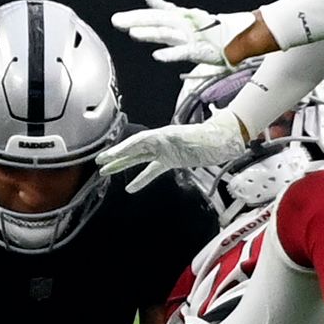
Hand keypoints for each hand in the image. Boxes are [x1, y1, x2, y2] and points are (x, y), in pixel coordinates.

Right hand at [96, 109, 249, 192]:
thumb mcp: (191, 138)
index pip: (137, 142)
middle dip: (115, 156)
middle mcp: (160, 142)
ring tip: (106, 173)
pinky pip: (151, 170)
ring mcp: (164, 151)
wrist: (224, 141)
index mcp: (161, 135)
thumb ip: (176, 139)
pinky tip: (130, 188)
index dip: (121, 150)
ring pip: (138, 159)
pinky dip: (140, 179)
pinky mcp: (170, 160)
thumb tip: (162, 139)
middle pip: (132, 149)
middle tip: (99, 163)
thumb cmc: (209, 138)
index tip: (107, 157)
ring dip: (122, 165)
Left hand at [112, 0, 253, 67]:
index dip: (139, 14)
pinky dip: (171, 54)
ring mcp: (192, 36)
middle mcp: (185, 24)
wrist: (241, 37)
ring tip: (133, 34)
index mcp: (182, 18)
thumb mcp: (188, 18)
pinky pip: (183, 52)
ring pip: (167, 33)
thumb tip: (151, 0)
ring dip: (150, 33)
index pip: (158, 13)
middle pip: (157, 20)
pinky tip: (157, 56)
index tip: (120, 17)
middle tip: (116, 21)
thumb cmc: (214, 29)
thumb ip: (169, 11)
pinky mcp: (201, 50)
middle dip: (135, 20)